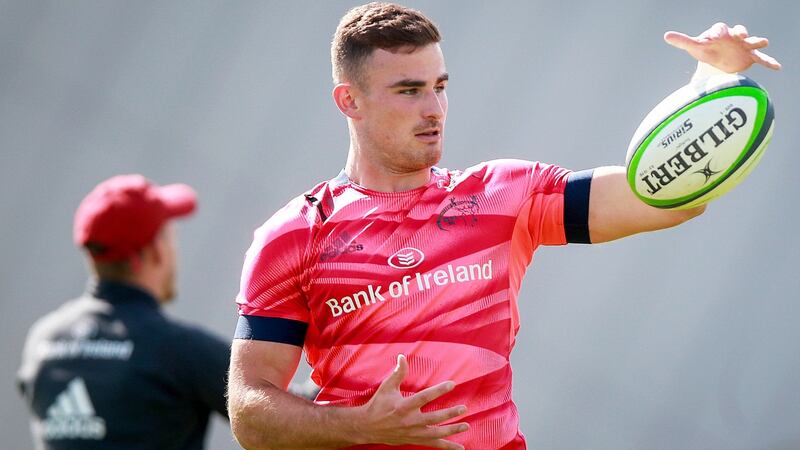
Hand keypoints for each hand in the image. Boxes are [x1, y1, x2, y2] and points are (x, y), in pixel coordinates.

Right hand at [355, 354, 468, 449]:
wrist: (367, 427)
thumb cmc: (378, 405)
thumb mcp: (386, 387)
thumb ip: (397, 373)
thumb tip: (402, 356)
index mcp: (404, 406)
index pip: (425, 397)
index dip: (439, 390)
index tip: (452, 384)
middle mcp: (410, 421)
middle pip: (434, 418)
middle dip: (450, 413)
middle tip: (464, 408)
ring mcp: (413, 433)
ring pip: (436, 433)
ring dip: (452, 430)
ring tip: (466, 424)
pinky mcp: (414, 440)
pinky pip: (433, 444)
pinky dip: (447, 446)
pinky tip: (460, 447)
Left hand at [664, 22, 780, 72]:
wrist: (717, 60)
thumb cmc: (705, 50)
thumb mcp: (695, 47)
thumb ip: (682, 41)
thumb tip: (666, 35)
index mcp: (719, 33)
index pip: (719, 28)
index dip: (718, 31)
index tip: (715, 36)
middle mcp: (733, 37)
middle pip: (739, 30)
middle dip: (740, 31)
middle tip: (741, 34)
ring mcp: (743, 46)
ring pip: (753, 41)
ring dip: (758, 41)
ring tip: (763, 42)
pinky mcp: (749, 57)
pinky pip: (761, 59)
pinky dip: (769, 62)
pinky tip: (777, 67)